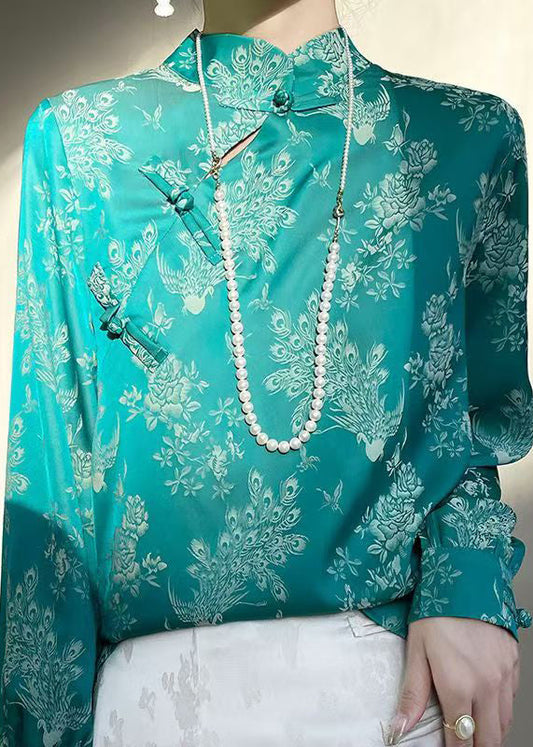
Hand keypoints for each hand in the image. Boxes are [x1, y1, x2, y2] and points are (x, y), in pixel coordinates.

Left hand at [386, 616, 519, 745]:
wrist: (465, 579)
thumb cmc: (437, 611)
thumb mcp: (417, 651)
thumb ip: (412, 694)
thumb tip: (400, 726)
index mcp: (458, 686)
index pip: (460, 738)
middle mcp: (486, 686)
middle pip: (488, 739)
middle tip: (463, 746)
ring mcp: (503, 675)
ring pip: (504, 722)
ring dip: (491, 732)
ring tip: (476, 731)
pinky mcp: (512, 663)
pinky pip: (511, 698)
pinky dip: (501, 709)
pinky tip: (488, 705)